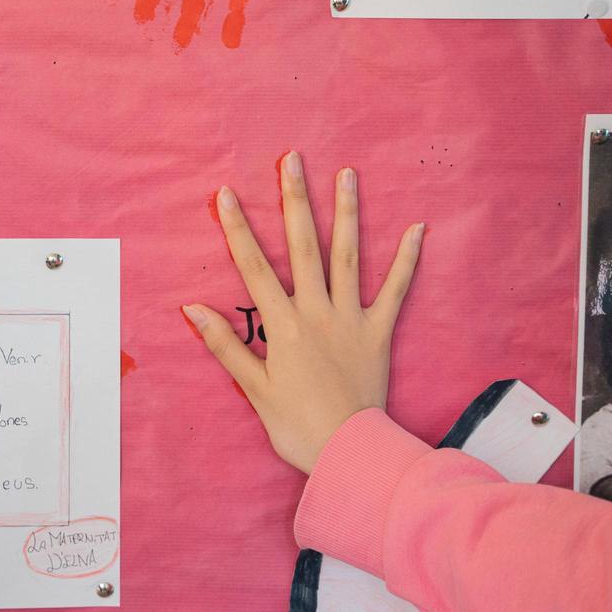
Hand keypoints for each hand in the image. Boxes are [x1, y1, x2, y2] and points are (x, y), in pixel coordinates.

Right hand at [182, 152, 423, 473]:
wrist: (350, 451)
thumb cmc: (296, 425)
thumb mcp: (253, 387)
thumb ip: (225, 344)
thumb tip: (193, 308)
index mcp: (282, 325)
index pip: (254, 267)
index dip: (238, 228)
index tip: (228, 193)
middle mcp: (316, 312)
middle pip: (303, 247)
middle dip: (295, 200)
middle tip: (293, 159)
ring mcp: (351, 319)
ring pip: (348, 257)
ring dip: (347, 213)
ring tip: (347, 174)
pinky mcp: (379, 333)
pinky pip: (396, 291)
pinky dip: (408, 261)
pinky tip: (418, 229)